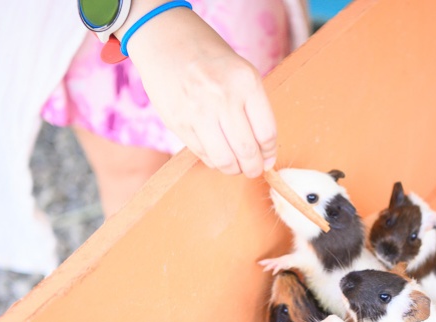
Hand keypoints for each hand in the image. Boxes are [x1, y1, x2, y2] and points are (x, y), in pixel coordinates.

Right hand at [122, 4, 276, 176]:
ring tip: (236, 166)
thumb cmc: (209, 57)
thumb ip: (254, 107)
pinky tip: (217, 154)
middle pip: (247, 151)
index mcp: (246, 82)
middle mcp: (223, 97)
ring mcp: (198, 112)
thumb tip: (264, 151)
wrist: (166, 39)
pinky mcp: (178, 123)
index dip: (269, 153)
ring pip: (225, 160)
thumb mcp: (241, 71)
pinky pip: (203, 155)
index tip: (268, 159)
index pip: (267, 133)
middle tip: (254, 169)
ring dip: (234, 169)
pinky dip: (214, 161)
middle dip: (254, 168)